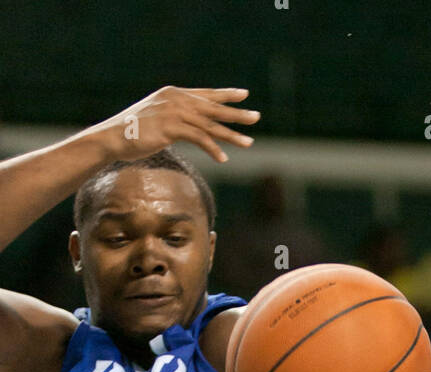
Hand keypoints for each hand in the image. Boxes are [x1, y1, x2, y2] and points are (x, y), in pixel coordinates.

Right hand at [95, 87, 259, 164]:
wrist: (114, 136)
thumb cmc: (135, 131)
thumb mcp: (158, 117)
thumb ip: (176, 117)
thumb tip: (189, 126)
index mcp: (175, 94)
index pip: (206, 94)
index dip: (226, 94)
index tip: (244, 94)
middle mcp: (177, 100)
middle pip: (213, 108)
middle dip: (236, 114)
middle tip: (256, 117)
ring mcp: (174, 113)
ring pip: (210, 125)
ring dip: (231, 136)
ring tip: (249, 143)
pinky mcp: (171, 128)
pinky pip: (198, 139)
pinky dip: (213, 149)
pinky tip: (224, 158)